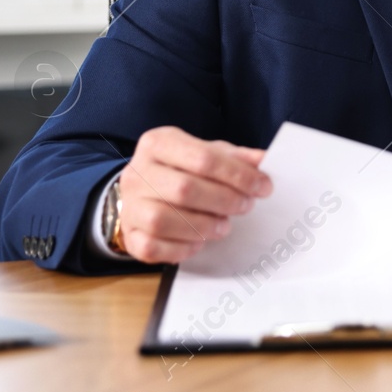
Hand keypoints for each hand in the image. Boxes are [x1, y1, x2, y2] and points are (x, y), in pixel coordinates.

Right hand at [115, 126, 271, 263]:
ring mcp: (129, 205)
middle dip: (223, 200)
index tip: (263, 186)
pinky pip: (151, 247)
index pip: (203, 157)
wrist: (142, 191)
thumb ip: (235, 157)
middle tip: (246, 206)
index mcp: (158, 143)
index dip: (237, 174)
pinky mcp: (128, 235)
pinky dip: (180, 248)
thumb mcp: (207, 153)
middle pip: (184, 188)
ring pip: (163, 220)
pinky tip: (199, 243)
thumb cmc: (181, 169)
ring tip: (224, 226)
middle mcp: (137, 173)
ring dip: (203, 226)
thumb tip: (264, 161)